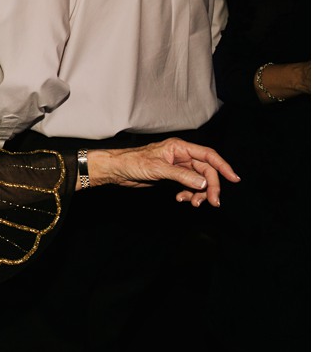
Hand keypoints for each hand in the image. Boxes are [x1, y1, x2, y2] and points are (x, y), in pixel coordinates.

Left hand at [95, 136, 237, 206]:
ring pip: (197, 180)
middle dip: (210, 186)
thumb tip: (203, 182)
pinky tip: (181, 199)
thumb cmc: (133, 162)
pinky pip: (187, 186)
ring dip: (199, 193)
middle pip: (205, 170)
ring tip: (193, 203)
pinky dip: (188, 193)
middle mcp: (181, 155)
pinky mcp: (171, 177)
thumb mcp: (158, 169)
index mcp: (180, 147)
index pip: (208, 156)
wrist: (117, 170)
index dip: (223, 166)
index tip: (233, 178)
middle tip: (212, 202)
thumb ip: (181, 176)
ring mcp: (177, 167)